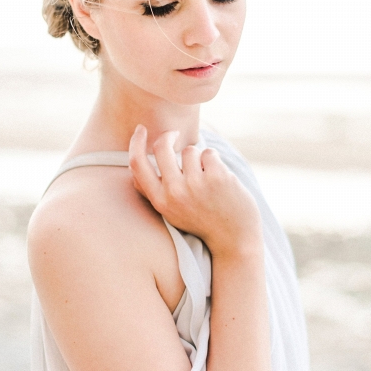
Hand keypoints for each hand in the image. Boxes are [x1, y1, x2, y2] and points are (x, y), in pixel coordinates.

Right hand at [128, 126, 261, 257]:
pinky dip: (215, 162)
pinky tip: (221, 180)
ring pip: (189, 150)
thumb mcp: (171, 212)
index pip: (137, 165)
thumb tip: (135, 170)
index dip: (136, 143)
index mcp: (160, 201)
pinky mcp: (216, 176)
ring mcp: (195, 183)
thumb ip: (155, 192)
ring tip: (208, 179)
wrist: (234, 240)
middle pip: (162, 147)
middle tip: (175, 135)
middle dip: (168, 136)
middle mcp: (174, 192)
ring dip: (199, 159)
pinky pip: (209, 153)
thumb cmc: (202, 222)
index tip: (141, 130)